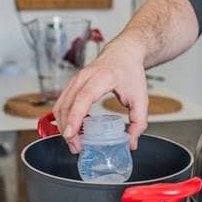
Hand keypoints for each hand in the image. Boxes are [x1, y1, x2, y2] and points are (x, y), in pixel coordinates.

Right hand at [53, 38, 148, 153]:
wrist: (123, 53)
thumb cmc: (130, 72)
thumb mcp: (141, 98)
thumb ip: (139, 122)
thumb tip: (130, 143)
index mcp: (102, 78)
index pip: (83, 98)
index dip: (75, 118)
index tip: (71, 134)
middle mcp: (84, 77)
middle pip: (67, 105)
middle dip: (68, 129)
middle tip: (76, 148)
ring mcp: (76, 79)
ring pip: (61, 105)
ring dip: (64, 125)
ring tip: (75, 142)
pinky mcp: (73, 84)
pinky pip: (62, 103)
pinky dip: (64, 118)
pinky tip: (75, 129)